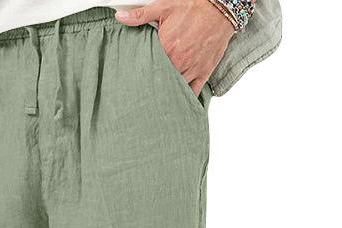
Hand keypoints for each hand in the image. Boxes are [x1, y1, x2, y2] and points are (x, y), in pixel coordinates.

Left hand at [116, 0, 235, 95]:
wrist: (220, 8)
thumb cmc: (193, 6)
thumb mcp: (164, 7)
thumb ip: (140, 15)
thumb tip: (120, 17)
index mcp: (166, 48)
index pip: (148, 69)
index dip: (140, 75)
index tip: (134, 79)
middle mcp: (179, 62)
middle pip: (160, 81)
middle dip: (152, 86)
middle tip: (142, 94)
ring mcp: (192, 69)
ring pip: (175, 89)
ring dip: (166, 93)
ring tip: (156, 100)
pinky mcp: (203, 73)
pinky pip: (193, 93)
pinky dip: (184, 99)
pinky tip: (176, 103)